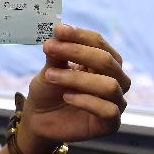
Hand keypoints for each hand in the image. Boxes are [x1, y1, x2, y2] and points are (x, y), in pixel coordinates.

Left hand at [22, 24, 130, 149]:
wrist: (38, 119)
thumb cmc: (48, 91)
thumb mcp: (49, 69)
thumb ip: (57, 54)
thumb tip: (59, 31)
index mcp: (103, 63)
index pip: (99, 43)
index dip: (80, 35)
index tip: (59, 30)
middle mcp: (115, 80)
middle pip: (107, 61)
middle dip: (77, 52)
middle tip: (49, 48)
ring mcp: (115, 102)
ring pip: (109, 85)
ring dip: (77, 78)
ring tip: (51, 75)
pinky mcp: (110, 123)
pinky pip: (108, 110)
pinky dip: (86, 101)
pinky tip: (67, 96)